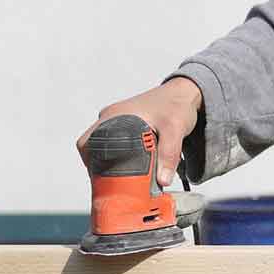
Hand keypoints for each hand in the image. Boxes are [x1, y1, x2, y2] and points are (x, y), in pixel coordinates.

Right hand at [75, 76, 203, 185]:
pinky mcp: (125, 123)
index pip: (88, 143)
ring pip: (102, 144)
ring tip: (121, 175)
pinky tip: (129, 163)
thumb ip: (169, 155)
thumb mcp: (175, 130)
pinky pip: (113, 140)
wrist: (186, 92)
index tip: (101, 180)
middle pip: (91, 146)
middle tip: (112, 181)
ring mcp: (117, 119)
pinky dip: (117, 153)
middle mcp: (112, 116)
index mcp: (115, 115)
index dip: (91, 163)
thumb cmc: (177, 105)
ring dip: (108, 159)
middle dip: (98, 165)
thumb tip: (162, 180)